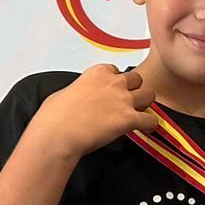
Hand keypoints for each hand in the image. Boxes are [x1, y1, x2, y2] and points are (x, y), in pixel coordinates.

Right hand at [25, 65, 157, 160]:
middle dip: (134, 89)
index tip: (112, 91)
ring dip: (146, 105)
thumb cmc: (54, 117)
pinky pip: (151, 120)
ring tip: (140, 114)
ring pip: (149, 95)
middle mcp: (113, 83)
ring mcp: (123, 100)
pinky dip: (150, 126)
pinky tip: (146, 130)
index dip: (115, 82)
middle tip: (128, 102)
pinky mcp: (129, 119)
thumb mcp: (63, 93)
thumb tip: (79, 98)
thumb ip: (79, 91)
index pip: (115, 70)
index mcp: (96, 73)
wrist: (57, 134)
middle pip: (136, 79)